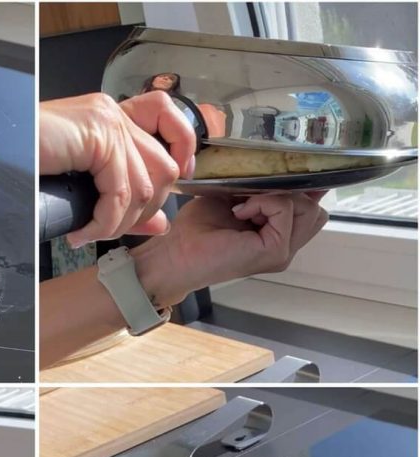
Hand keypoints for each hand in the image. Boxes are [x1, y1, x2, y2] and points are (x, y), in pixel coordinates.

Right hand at [40, 92, 196, 247]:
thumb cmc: (28, 166)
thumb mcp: (85, 186)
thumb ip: (124, 198)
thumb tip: (160, 223)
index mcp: (112, 117)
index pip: (169, 121)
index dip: (182, 153)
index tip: (170, 188)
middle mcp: (114, 114)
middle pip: (164, 166)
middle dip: (145, 210)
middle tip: (111, 229)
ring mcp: (107, 121)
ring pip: (145, 185)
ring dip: (120, 223)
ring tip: (92, 233)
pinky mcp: (97, 136)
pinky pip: (120, 193)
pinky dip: (104, 223)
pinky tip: (83, 231)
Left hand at [134, 192, 328, 302]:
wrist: (176, 252)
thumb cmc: (197, 228)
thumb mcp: (235, 197)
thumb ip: (262, 189)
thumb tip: (285, 166)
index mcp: (277, 235)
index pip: (313, 209)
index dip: (305, 189)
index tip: (284, 174)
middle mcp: (283, 246)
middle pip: (317, 211)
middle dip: (293, 194)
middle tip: (255, 196)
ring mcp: (282, 252)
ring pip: (309, 209)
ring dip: (277, 197)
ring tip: (244, 205)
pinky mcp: (275, 252)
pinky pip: (285, 209)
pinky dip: (263, 202)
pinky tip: (239, 212)